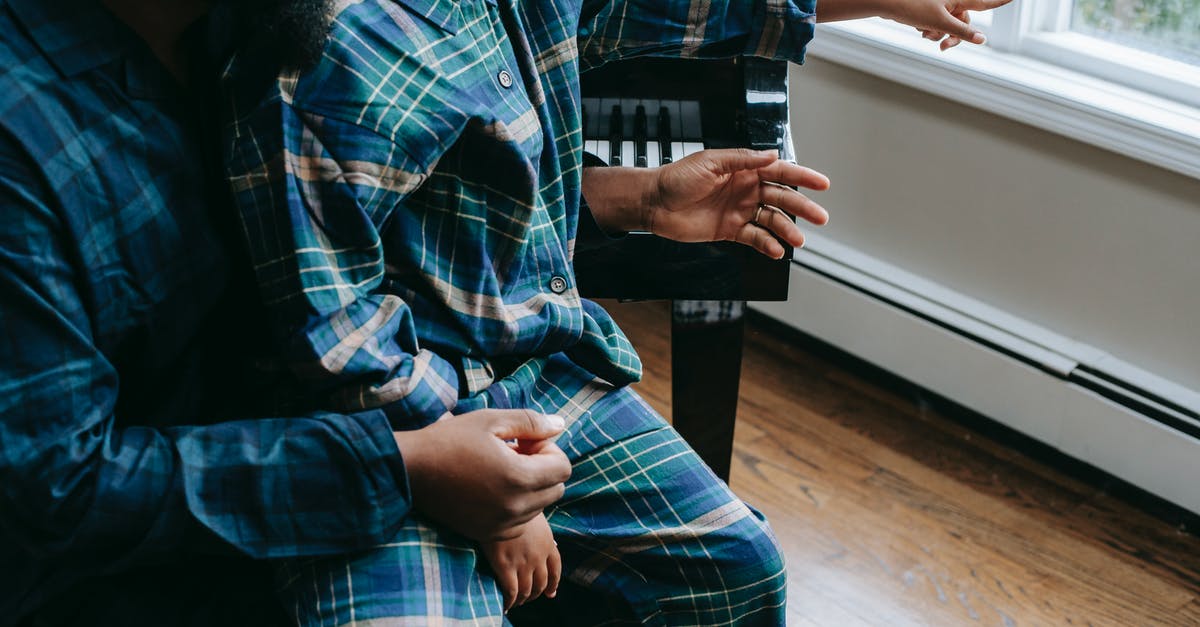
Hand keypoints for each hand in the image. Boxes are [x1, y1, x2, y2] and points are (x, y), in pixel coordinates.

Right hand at [393, 410, 570, 541]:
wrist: (409, 470)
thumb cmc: (450, 440)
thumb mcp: (492, 420)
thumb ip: (531, 423)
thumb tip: (561, 425)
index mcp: (519, 477)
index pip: (564, 468)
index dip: (549, 450)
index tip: (525, 442)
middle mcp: (515, 507)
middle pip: (556, 489)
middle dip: (543, 469)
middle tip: (515, 454)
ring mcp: (502, 524)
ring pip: (540, 506)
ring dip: (530, 487)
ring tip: (501, 470)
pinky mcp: (488, 533)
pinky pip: (520, 522)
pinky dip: (516, 506)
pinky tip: (492, 489)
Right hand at [481, 512, 560, 611]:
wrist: (499, 503)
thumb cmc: (514, 504)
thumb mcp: (534, 515)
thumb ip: (540, 531)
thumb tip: (547, 541)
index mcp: (547, 542)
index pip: (556, 568)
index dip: (554, 583)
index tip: (551, 593)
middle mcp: (538, 555)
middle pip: (542, 583)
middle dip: (536, 594)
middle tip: (528, 598)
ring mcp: (523, 562)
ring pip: (528, 590)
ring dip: (523, 599)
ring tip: (516, 602)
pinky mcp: (505, 565)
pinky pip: (511, 591)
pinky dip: (510, 601)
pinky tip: (506, 605)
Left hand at [647, 148, 829, 258]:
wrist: (654, 203)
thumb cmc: (677, 178)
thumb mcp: (711, 162)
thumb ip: (742, 160)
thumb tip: (772, 155)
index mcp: (743, 170)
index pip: (779, 172)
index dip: (802, 177)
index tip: (822, 183)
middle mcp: (745, 190)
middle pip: (781, 198)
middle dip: (802, 207)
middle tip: (820, 217)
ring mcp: (738, 211)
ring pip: (771, 220)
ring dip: (786, 229)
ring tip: (799, 240)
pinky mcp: (729, 230)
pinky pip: (754, 238)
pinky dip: (767, 244)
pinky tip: (777, 251)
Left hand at [884, 0, 1011, 46]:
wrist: (889, 3)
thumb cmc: (913, 7)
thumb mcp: (940, 23)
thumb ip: (962, 32)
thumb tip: (982, 39)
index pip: (985, 3)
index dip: (1000, 1)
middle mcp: (952, 1)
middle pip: (965, 23)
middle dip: (955, 36)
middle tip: (944, 47)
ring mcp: (941, 6)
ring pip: (950, 27)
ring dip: (939, 34)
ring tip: (925, 32)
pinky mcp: (931, 12)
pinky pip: (938, 26)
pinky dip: (931, 30)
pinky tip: (919, 28)